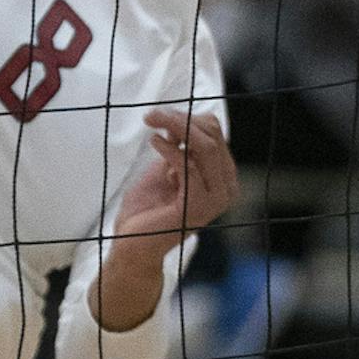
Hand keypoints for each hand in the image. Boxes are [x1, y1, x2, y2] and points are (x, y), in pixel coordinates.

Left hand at [110, 110, 240, 260]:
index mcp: (223, 178)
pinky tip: (155, 142)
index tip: (161, 115)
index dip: (189, 117)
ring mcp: (215, 199)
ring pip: (204, 146)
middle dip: (181, 119)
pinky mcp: (198, 206)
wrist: (132, 244)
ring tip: (152, 122)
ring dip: (175, 127)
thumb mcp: (166, 168)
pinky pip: (188, 165)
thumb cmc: (147, 209)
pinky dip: (169, 149)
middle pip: (212, 137)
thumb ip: (179, 147)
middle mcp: (226, 189)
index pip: (215, 134)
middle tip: (152, 114)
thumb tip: (181, 119)